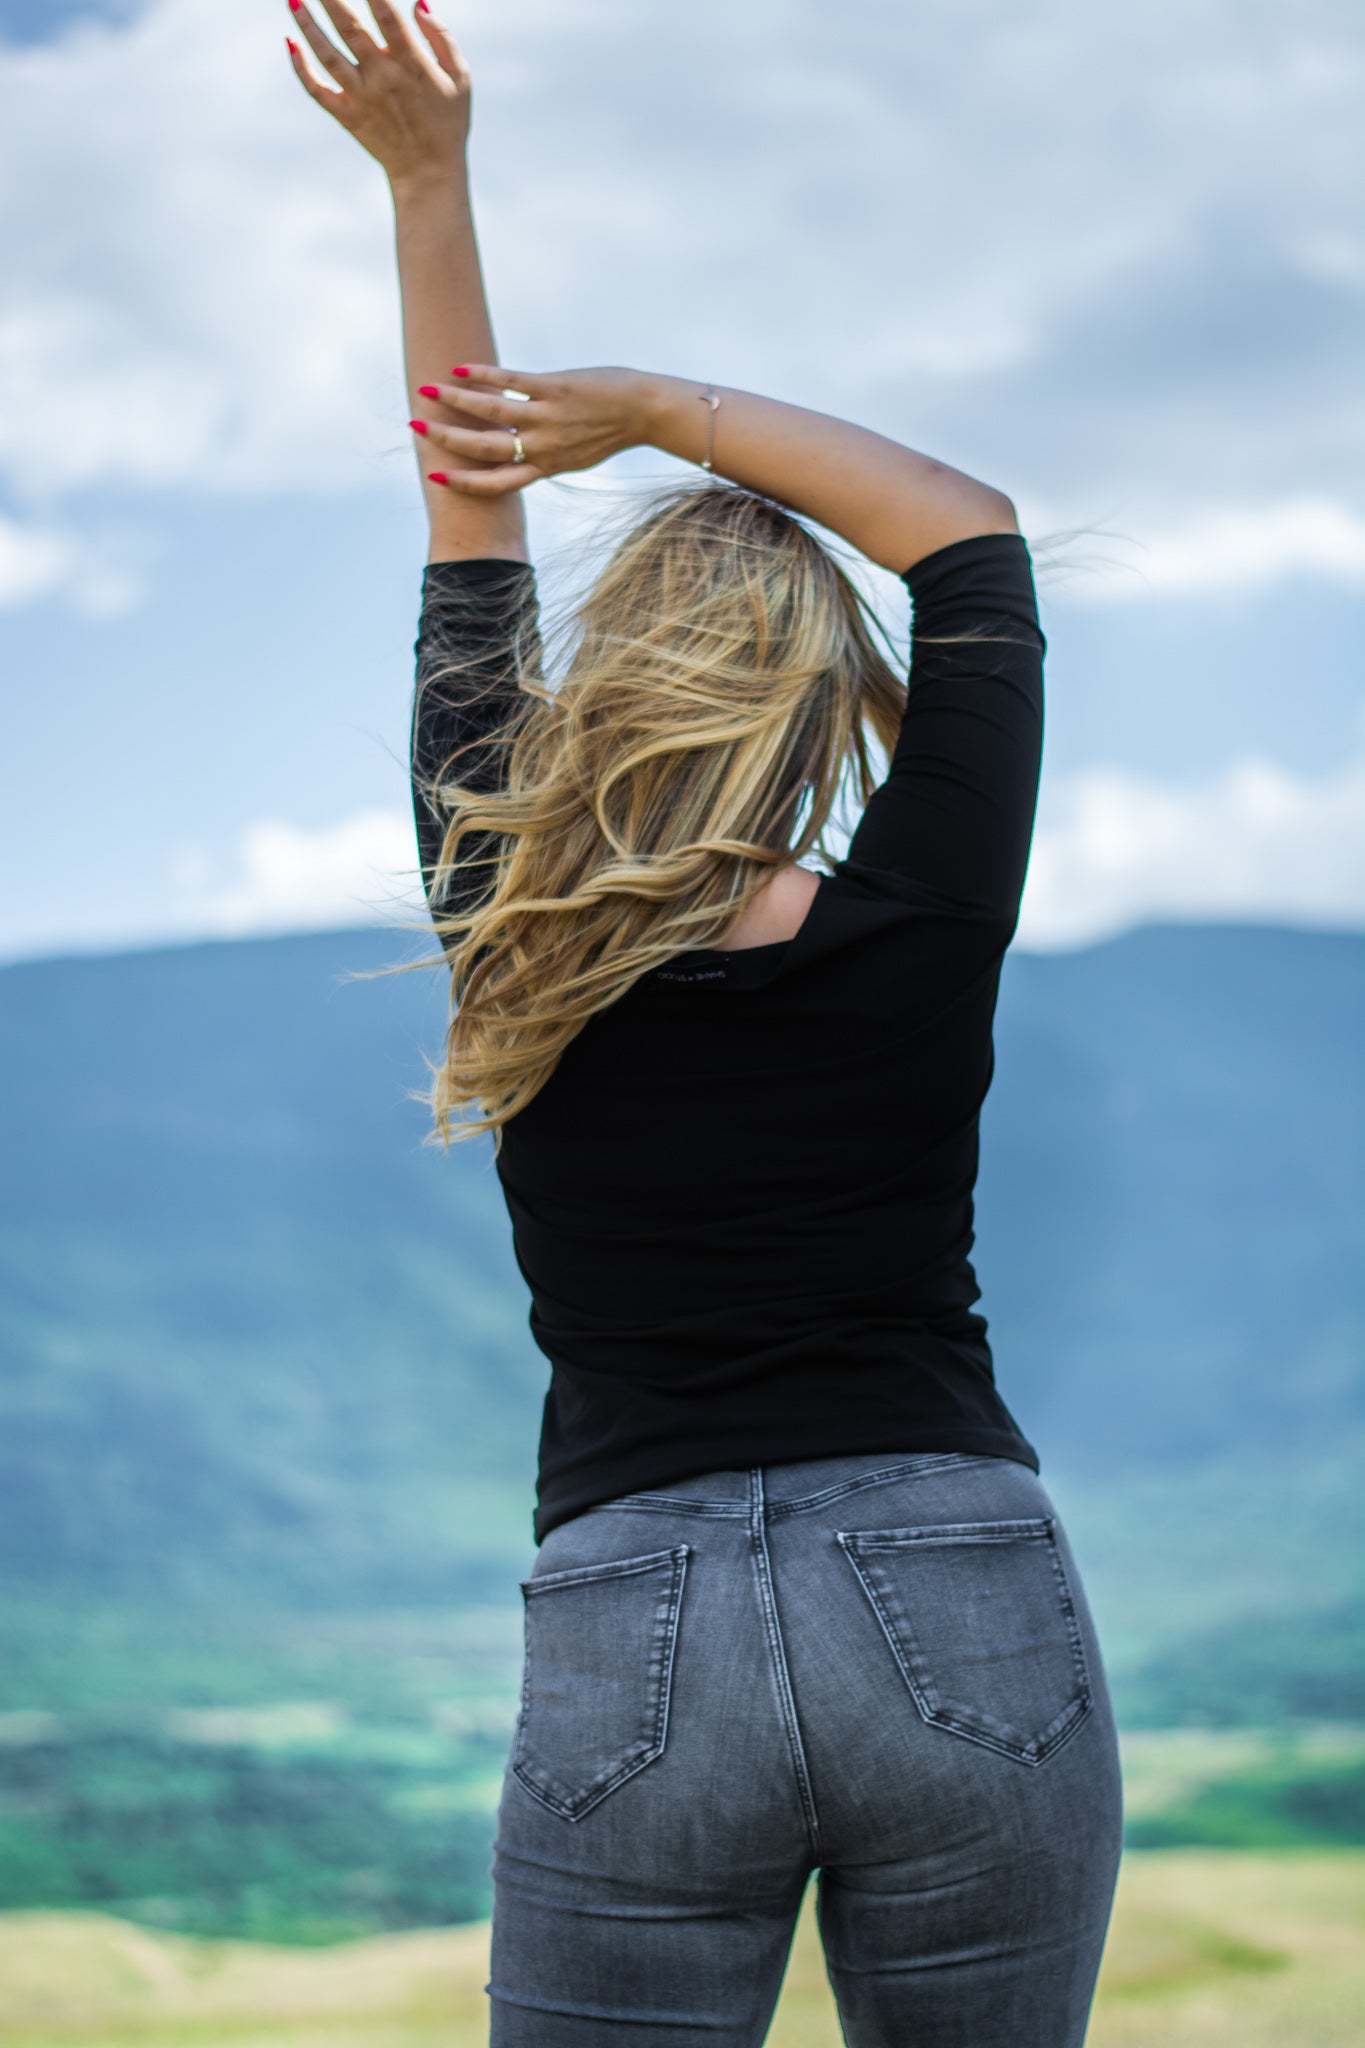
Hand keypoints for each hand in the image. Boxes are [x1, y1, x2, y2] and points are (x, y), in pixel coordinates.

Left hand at [286, 1, 469, 185]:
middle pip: (349, 27)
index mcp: (412, 63)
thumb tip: (417, 3)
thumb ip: (441, 38)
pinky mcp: (347, 116)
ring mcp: (361, 98)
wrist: (429, 174)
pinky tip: (290, 43)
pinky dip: (301, 68)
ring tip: (294, 0)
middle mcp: (382, 77)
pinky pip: (317, 90)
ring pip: (327, 54)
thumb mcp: (460, 78)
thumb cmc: (448, 122)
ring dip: (308, 25)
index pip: (386, 14)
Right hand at [412, 365, 655, 494]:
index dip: (464, 483)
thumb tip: (519, 445)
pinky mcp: (555, 388)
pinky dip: (484, 374)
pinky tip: (461, 367)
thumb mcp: (577, 453)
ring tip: (428, 390)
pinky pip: (512, 381)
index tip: (435, 477)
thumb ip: (547, 453)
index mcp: (547, 467)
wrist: (646, 411)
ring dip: (456, 401)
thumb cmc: (612, 431)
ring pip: (492, 412)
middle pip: (484, 449)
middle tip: (415, 428)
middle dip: (446, 440)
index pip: (497, 483)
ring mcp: (548, 417)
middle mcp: (543, 447)